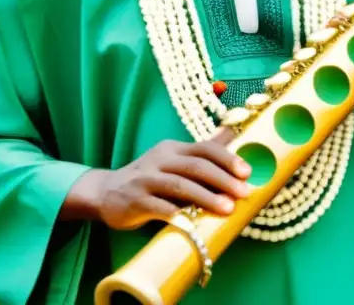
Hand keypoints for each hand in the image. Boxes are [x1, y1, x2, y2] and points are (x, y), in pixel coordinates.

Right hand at [62, 131, 251, 229]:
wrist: (106, 192)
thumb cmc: (150, 178)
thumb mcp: (174, 160)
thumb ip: (202, 151)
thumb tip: (233, 131)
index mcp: (173, 149)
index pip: (204, 148)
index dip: (228, 158)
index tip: (247, 173)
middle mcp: (160, 160)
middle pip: (195, 165)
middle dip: (223, 179)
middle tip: (244, 193)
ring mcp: (146, 179)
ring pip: (180, 185)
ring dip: (206, 197)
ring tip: (227, 209)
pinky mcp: (135, 200)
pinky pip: (158, 207)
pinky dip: (175, 214)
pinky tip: (191, 222)